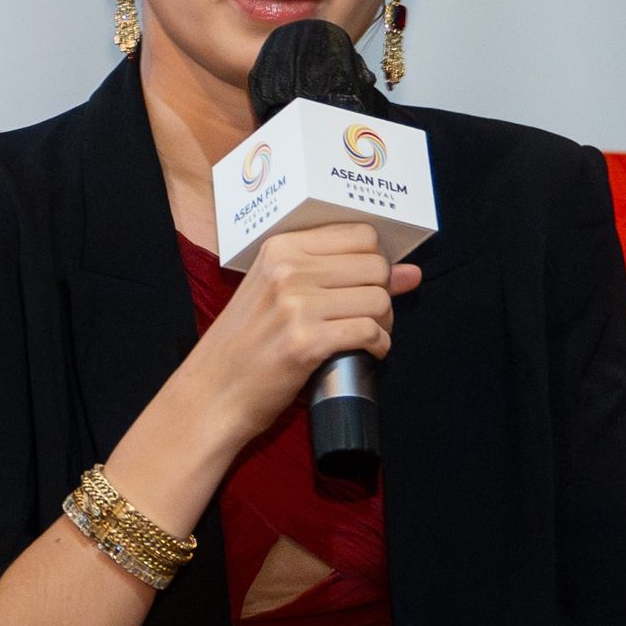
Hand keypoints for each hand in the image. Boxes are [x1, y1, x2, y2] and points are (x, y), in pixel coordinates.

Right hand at [174, 220, 422, 450]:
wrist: (213, 390)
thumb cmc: (246, 343)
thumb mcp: (280, 295)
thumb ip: (341, 276)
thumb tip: (411, 272)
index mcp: (279, 249)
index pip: (361, 234)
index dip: (375, 261)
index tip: (364, 283)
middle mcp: (287, 271)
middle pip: (376, 267)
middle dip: (383, 294)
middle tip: (367, 315)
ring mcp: (296, 306)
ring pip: (379, 300)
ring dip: (383, 323)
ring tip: (364, 335)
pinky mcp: (307, 343)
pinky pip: (371, 333)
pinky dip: (379, 346)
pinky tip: (365, 353)